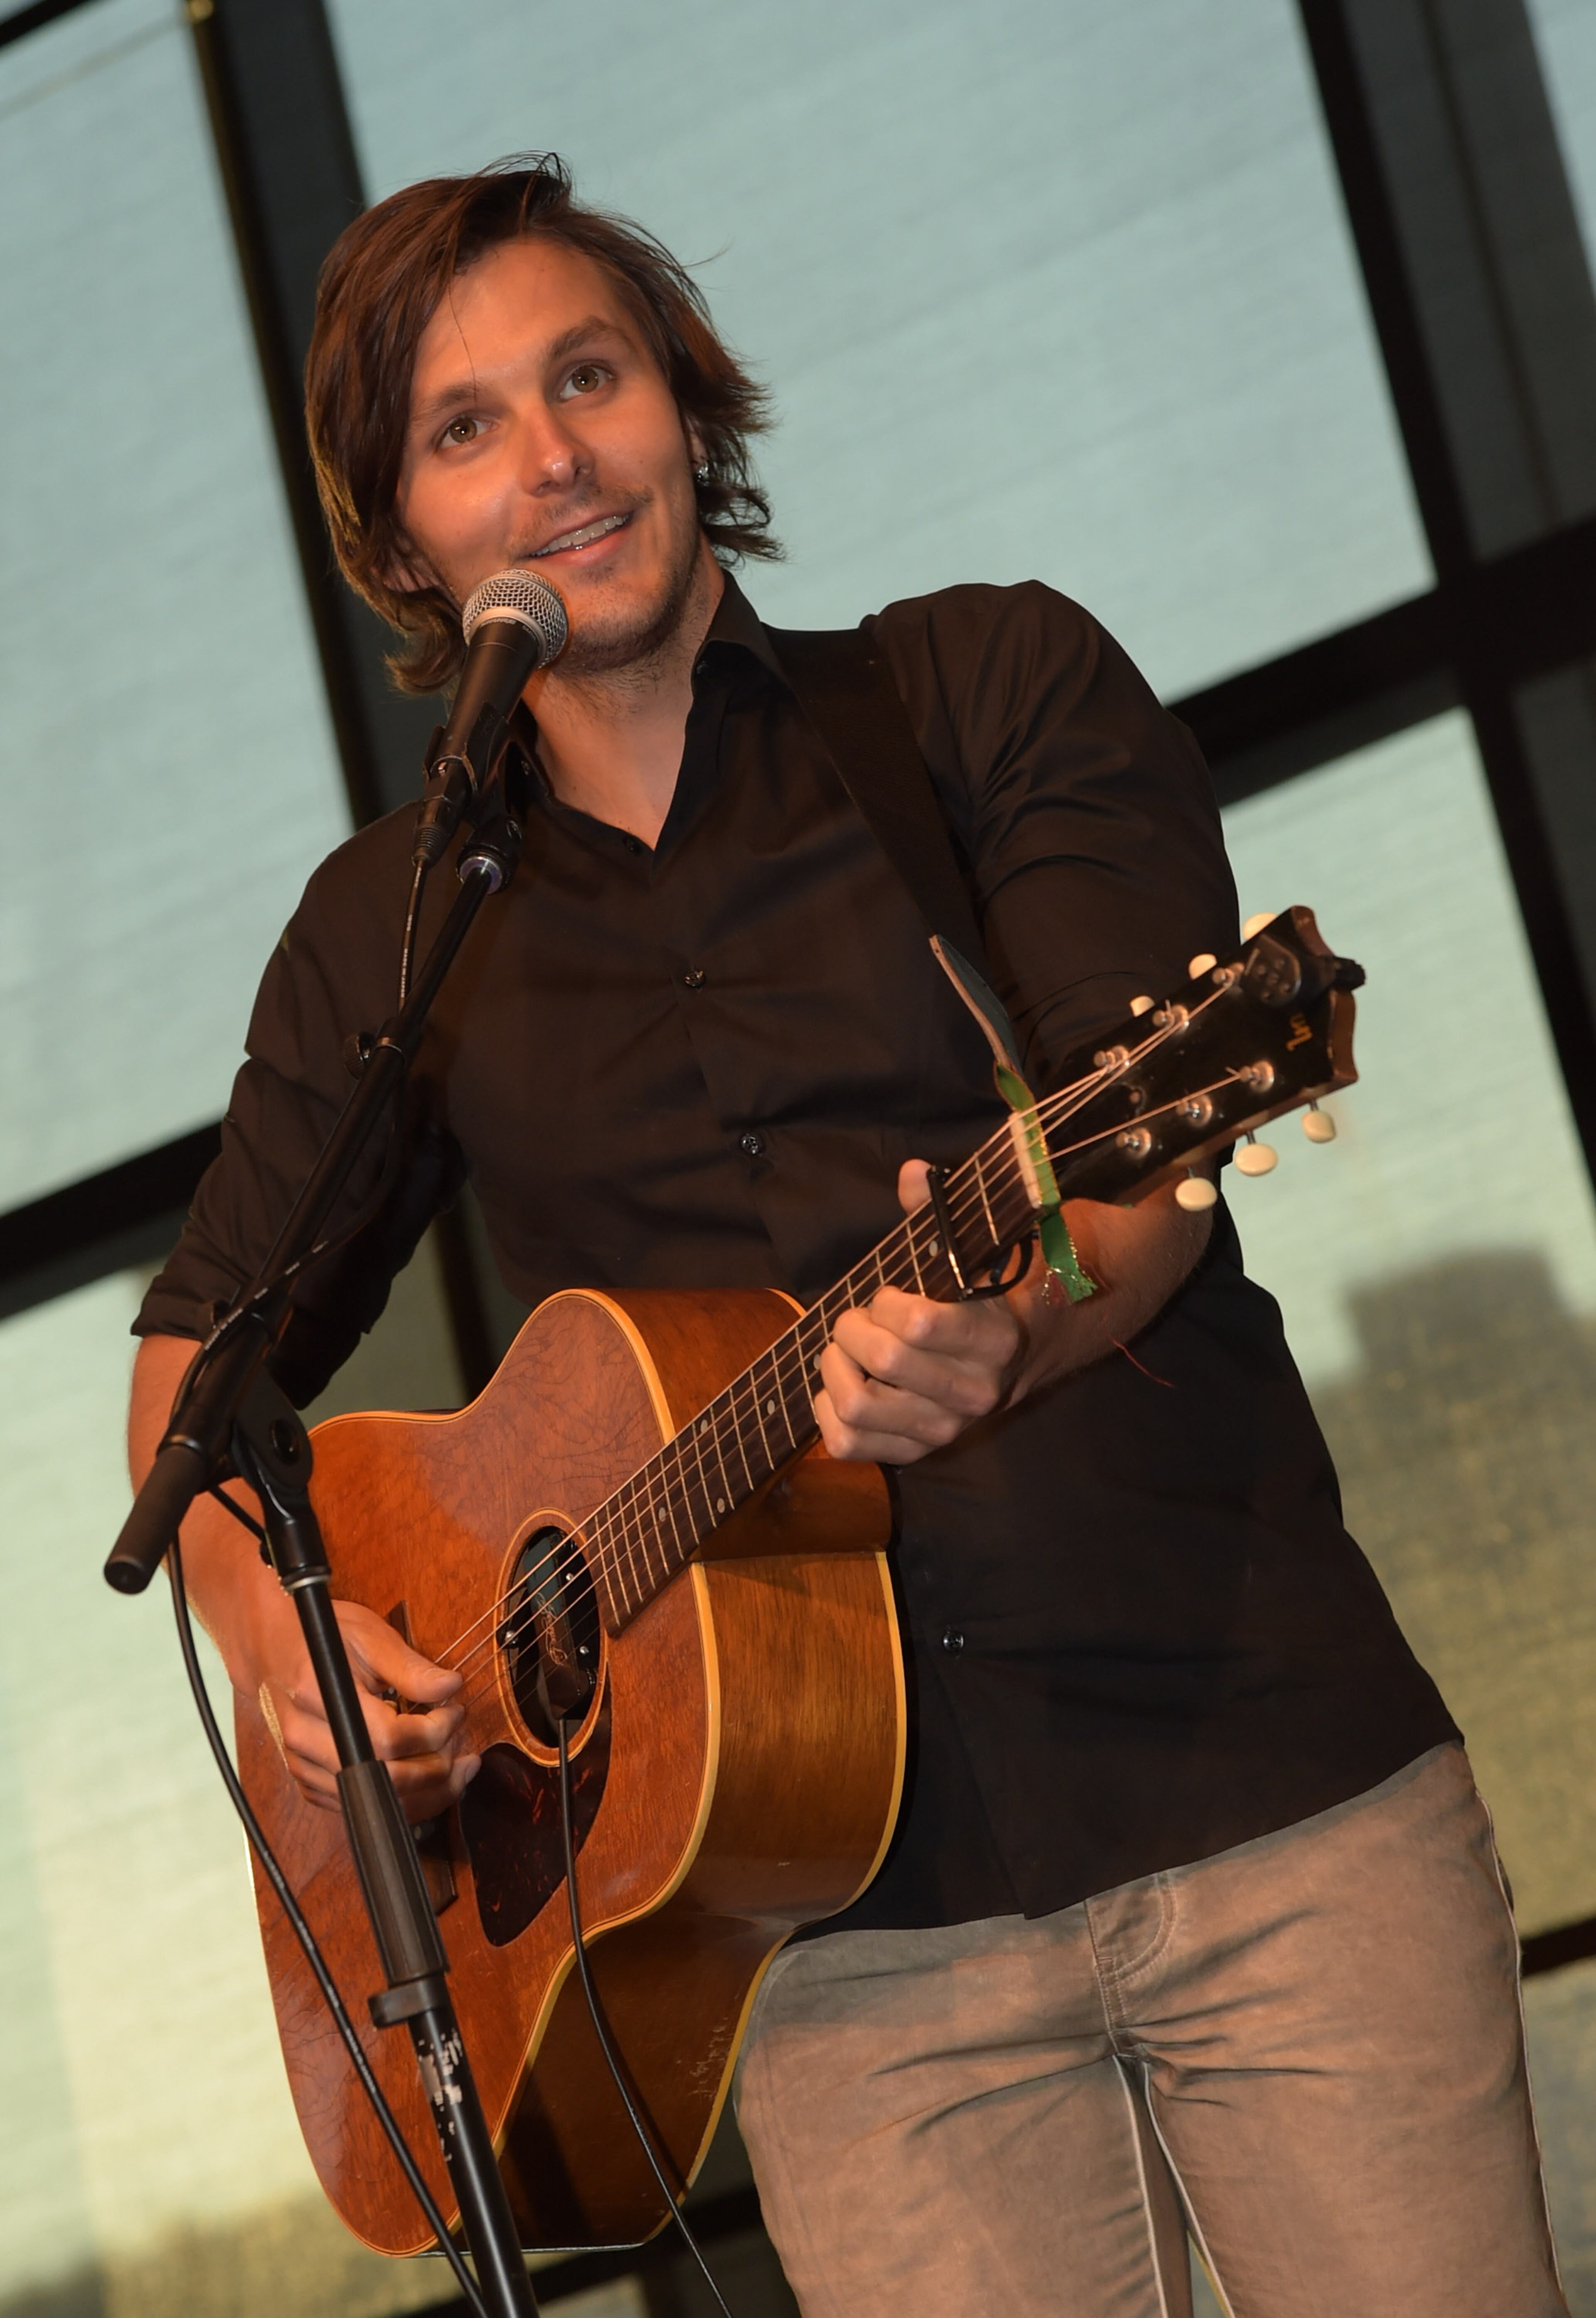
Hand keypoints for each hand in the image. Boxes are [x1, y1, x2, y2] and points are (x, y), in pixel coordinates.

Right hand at [251, 1590, 479, 1822]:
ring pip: (375, 1802)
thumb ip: (410, 1667)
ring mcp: (303, 1766)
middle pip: (384, 1778)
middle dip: (437, 1769)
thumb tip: (451, 1687)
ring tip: (457, 1770)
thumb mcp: (370, 1636)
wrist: (274, 1650)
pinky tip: (425, 1780)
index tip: (456, 1711)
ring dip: (426, 1793)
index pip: (389, 1737)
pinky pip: (359, 1807)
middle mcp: (304, 1739)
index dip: (433, 1732)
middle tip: (464, 1748)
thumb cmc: (326, 1636)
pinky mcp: (308, 1782)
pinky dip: (398, 1801)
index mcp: (319, 1694)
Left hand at [815, 1161, 1024, 1465]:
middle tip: (857, 1316)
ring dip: (835, 1368)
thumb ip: (943, 1211)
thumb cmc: (991, 1292)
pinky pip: (848, 1444)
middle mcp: (974, 1392)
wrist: (1031, 1350)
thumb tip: (911, 1173)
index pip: (919, 1325)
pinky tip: (839, 1384)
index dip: (885, 1301)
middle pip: (883, 1361)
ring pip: (859, 1406)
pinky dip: (827, 1412)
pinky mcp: (917, 1451)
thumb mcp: (978, 1249)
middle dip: (854, 1326)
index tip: (888, 1293)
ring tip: (843, 1349)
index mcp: (994, 1340)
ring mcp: (946, 1429)